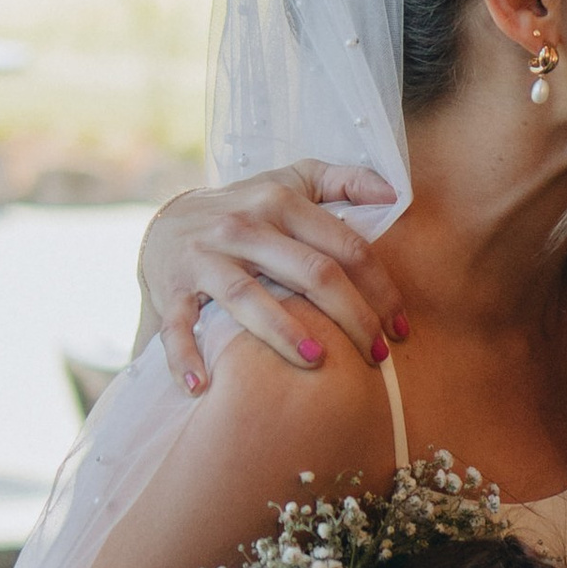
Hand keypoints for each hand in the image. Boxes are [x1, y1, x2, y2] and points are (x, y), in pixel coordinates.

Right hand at [135, 166, 409, 389]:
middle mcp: (244, 226)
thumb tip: (394, 192)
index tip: (400, 328)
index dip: (381, 289)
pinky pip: (177, 326)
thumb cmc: (247, 208)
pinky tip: (203, 387)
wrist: (166, 221)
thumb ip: (346, 180)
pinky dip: (185, 357)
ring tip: (316, 361)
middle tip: (376, 356)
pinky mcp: (170, 288)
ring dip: (283, 333)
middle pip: (310, 273)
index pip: (345, 247)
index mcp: (281, 201)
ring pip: (248, 297)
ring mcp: (205, 258)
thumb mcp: (294, 180)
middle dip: (352, 317)